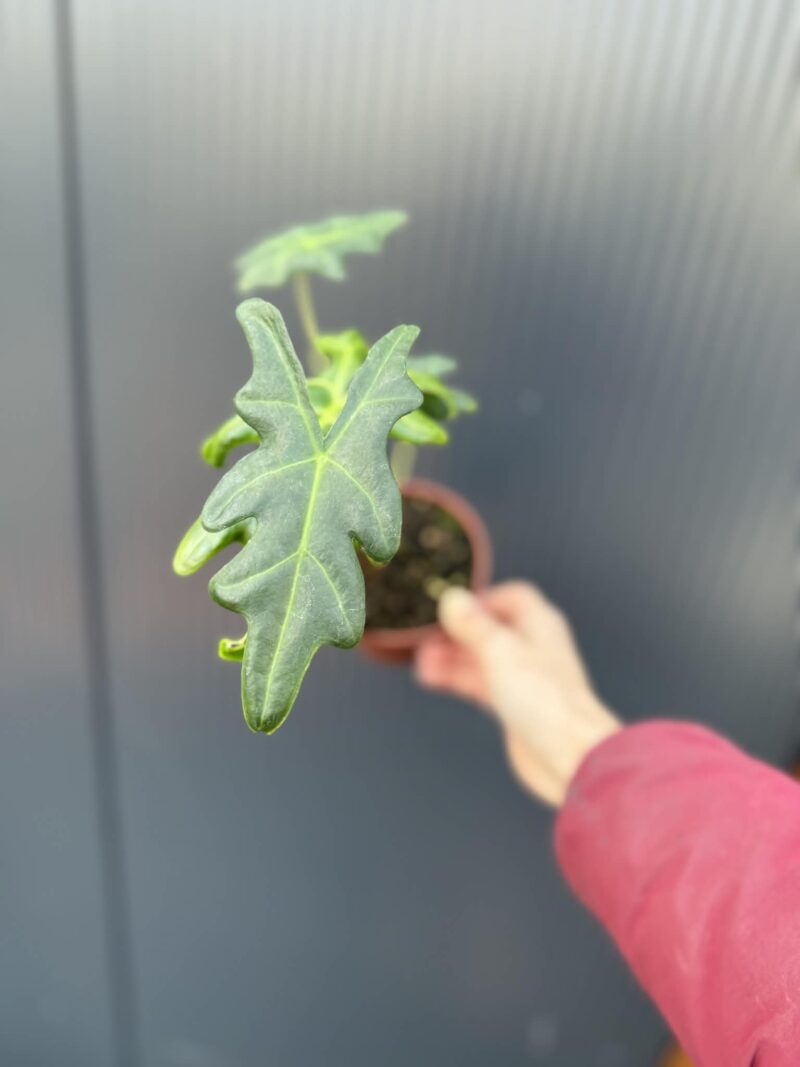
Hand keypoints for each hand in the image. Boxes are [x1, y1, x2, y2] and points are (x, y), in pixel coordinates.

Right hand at [414, 582, 620, 805]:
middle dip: (456, 632)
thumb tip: (453, 597)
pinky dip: (456, 678)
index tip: (451, 610)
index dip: (480, 601)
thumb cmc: (546, 700)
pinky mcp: (513, 704)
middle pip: (488, 628)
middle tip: (426, 639)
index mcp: (539, 623)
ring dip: (451, 657)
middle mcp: (532, 647)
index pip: (509, 597)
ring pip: (479, 657)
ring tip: (423, 661)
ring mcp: (522, 676)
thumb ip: (472, 623)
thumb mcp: (500, 650)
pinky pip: (479, 683)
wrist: (569, 754)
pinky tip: (433, 678)